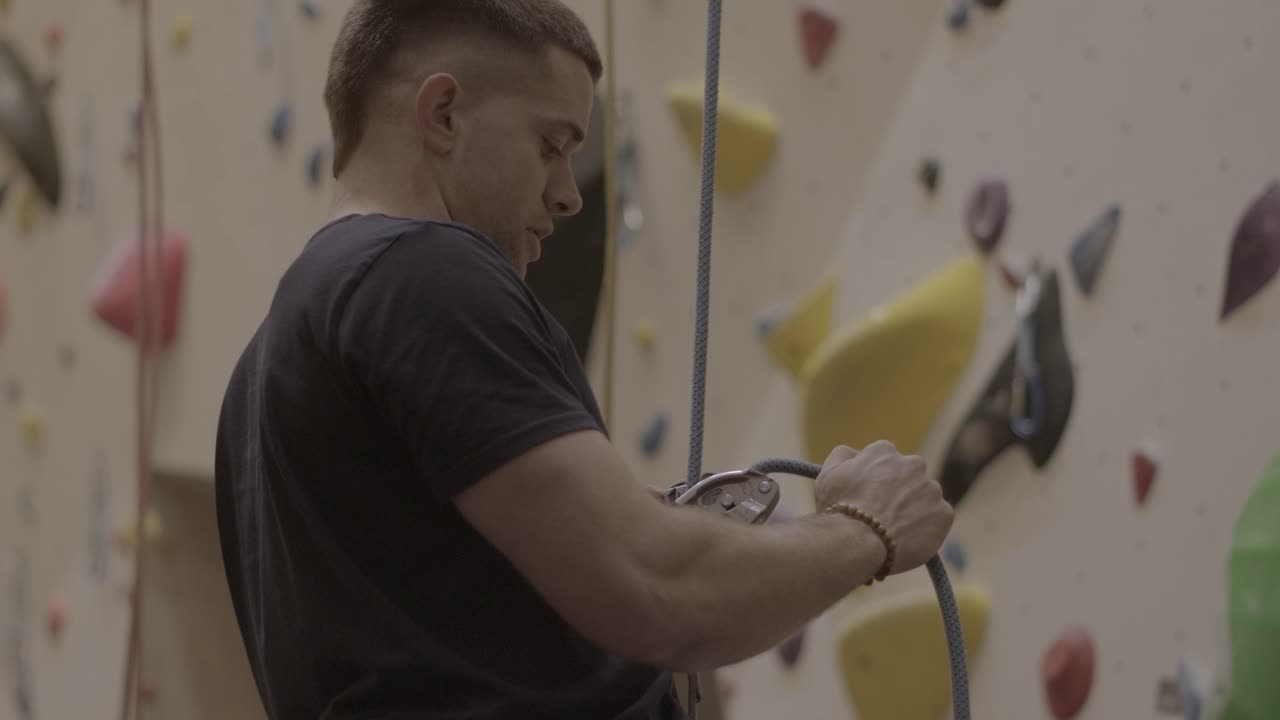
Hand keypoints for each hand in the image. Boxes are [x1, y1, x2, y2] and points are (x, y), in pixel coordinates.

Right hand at [813, 441, 953, 575]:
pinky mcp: (944, 514)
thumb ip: (843, 455)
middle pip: (909, 476)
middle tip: (884, 514)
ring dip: (914, 510)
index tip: (870, 495)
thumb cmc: (839, 508)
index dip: (877, 479)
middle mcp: (913, 464)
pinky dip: (927, 528)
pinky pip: (938, 519)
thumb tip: (854, 453)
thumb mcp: (828, 474)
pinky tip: (907, 539)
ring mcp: (931, 489)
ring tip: (894, 531)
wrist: (857, 542)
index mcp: (885, 451)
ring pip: (925, 498)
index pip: (885, 460)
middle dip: (900, 491)